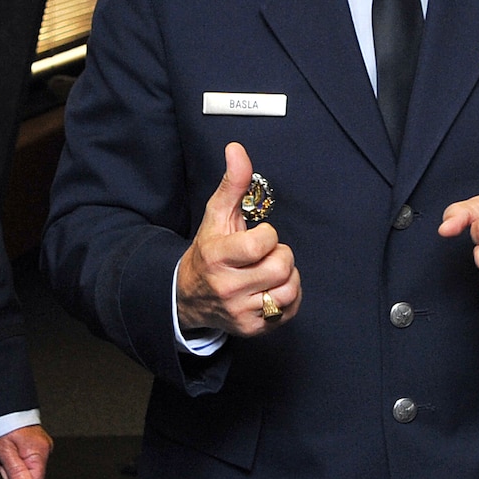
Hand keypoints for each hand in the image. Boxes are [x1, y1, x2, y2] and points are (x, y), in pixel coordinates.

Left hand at [0, 423, 53, 478]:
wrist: (2, 406)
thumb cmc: (1, 424)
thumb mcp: (3, 451)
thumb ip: (16, 472)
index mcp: (39, 453)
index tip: (7, 469)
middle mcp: (44, 450)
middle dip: (10, 472)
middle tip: (1, 457)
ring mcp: (41, 446)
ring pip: (23, 471)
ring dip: (9, 465)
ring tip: (2, 450)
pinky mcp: (35, 444)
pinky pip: (23, 460)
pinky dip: (12, 457)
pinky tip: (6, 448)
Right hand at [176, 142, 300, 338]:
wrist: (188, 296)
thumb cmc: (208, 252)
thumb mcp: (216, 216)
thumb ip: (232, 183)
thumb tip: (237, 149)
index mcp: (218, 258)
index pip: (262, 244)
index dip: (267, 235)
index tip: (257, 237)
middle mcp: (228, 288)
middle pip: (281, 266)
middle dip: (279, 255)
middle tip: (263, 255)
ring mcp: (241, 311)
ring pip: (289, 290)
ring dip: (286, 276)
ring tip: (268, 271)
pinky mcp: (252, 328)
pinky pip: (289, 310)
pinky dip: (287, 297)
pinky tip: (271, 288)